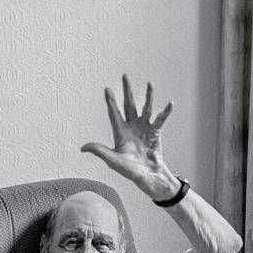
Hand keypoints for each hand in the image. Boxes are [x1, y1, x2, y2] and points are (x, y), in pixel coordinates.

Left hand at [81, 75, 178, 199]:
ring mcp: (144, 128)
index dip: (110, 102)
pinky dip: (165, 112)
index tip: (107, 90)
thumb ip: (100, 151)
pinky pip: (161, 119)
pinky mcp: (155, 132)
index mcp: (120, 133)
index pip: (114, 114)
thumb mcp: (113, 160)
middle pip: (129, 105)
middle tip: (125, 75)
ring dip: (148, 96)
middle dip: (127, 91)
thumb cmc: (129, 171)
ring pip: (146, 108)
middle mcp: (132, 127)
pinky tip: (169, 103)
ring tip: (150, 84)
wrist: (148, 176)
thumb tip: (83, 147)